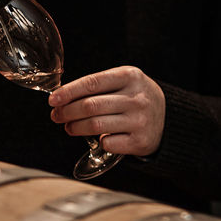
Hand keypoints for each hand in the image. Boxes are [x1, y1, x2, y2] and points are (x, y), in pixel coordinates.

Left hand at [48, 65, 165, 155]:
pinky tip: (98, 138)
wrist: (167, 117)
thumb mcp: (123, 81)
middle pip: (90, 106)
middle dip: (67, 112)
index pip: (92, 83)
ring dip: (75, 127)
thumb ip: (97, 86)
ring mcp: (139, 120)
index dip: (68, 92)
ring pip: (95, 125)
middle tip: (56, 116)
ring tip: (69, 127)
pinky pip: (107, 143)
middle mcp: (136, 98)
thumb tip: (62, 98)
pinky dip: (98, 142)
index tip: (53, 100)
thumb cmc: (135, 96)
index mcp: (130, 76)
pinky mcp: (140, 141)